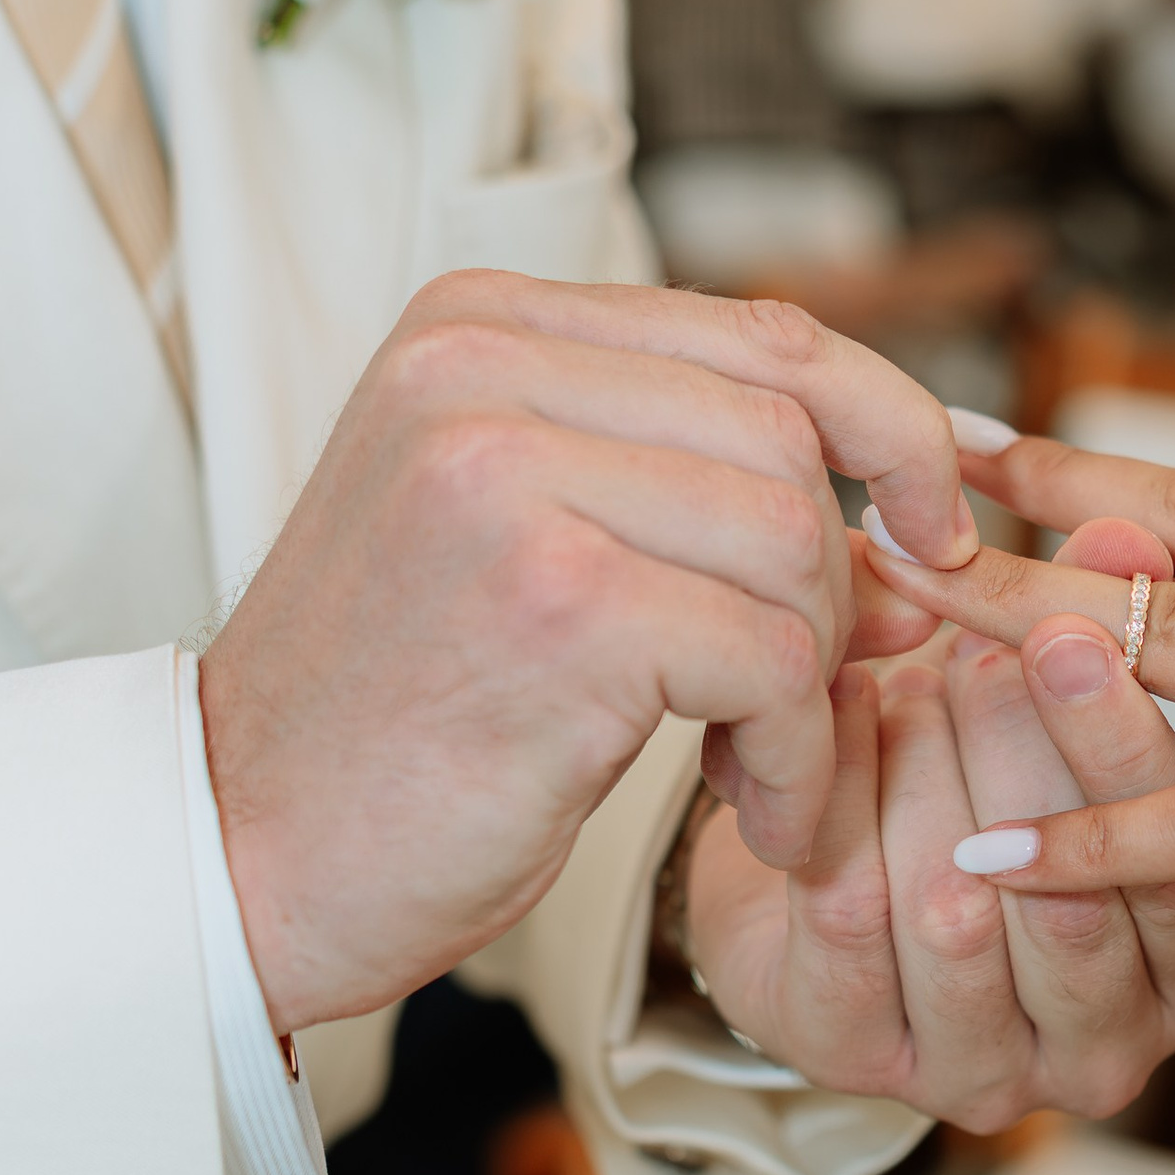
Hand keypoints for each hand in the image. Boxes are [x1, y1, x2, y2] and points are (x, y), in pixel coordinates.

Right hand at [200, 273, 979, 1033]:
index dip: (887, 428)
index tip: (934, 525)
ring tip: (755, 763)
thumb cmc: (394, 715)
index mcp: (475, 324)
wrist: (241, 851)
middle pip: (789, 439)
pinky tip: (750, 805)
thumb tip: (911, 503)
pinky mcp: (560, 604)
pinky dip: (797, 751)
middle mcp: (482, 369)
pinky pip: (774, 657)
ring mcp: (512, 477)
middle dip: (834, 583)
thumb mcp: (516, 532)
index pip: (761, 335)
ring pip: (795, 542)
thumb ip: (674, 475)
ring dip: (813, 681)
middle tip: (789, 701)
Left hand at [686, 520, 1174, 1125]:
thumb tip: (1129, 530)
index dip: (1123, 752)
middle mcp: (1112, 1050)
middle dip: (1012, 757)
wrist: (828, 890)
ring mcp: (987, 1073)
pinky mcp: (861, 1062)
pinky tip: (833, 721)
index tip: (1068, 637)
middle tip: (974, 647)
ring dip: (921, 777)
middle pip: (1074, 908)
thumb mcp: (1058, 715)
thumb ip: (1103, 627)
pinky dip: (837, 803)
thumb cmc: (981, 795)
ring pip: (957, 919)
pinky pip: (848, 928)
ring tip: (903, 681)